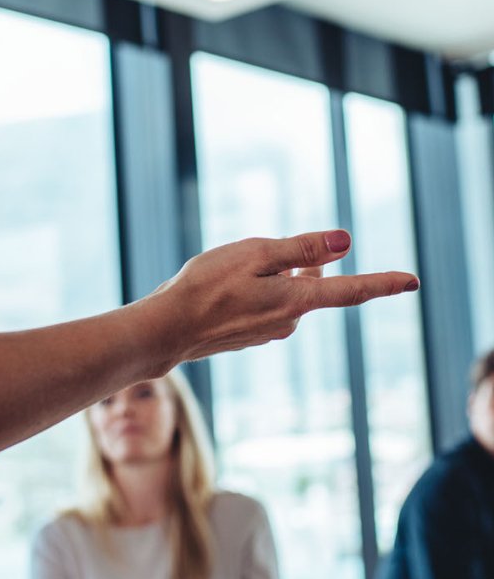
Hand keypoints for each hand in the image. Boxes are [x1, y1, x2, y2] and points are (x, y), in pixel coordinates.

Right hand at [152, 230, 417, 368]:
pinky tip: (221, 289)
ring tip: (229, 270)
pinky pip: (264, 306)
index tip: (412, 281)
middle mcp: (289, 321)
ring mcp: (268, 332)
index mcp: (296, 300)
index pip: (351, 290)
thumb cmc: (205, 287)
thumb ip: (300, 249)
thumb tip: (345, 242)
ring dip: (271, 276)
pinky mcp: (249, 336)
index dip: (383, 283)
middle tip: (259, 250)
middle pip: (311, 284)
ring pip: (285, 294)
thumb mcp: (254, 255)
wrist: (167, 330)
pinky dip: (253, 291)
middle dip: (297, 263)